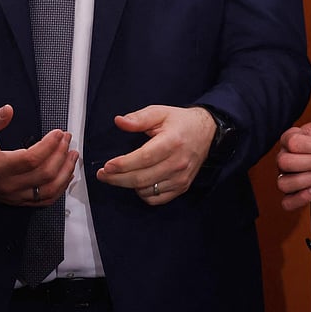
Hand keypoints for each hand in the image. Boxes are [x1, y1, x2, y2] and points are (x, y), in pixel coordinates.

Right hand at [0, 104, 77, 205]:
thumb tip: (8, 110)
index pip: (31, 159)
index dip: (49, 145)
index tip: (58, 132)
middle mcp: (9, 185)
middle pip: (45, 173)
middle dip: (61, 153)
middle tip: (67, 138)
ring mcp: (16, 195)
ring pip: (49, 189)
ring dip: (66, 171)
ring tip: (73, 154)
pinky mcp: (19, 200)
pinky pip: (45, 199)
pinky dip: (60, 188)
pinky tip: (67, 173)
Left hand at [95, 105, 215, 204]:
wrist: (207, 132)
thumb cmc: (180, 122)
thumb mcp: (160, 113)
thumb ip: (139, 118)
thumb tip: (119, 122)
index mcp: (172, 141)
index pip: (143, 158)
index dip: (122, 165)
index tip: (106, 166)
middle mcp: (178, 162)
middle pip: (141, 178)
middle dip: (117, 179)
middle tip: (103, 175)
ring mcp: (181, 177)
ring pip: (147, 190)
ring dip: (129, 185)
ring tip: (120, 176)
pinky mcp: (182, 186)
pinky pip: (156, 198)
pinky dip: (143, 194)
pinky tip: (138, 183)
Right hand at [276, 122, 310, 210]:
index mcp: (289, 139)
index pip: (293, 142)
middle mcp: (282, 158)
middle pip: (284, 162)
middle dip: (310, 162)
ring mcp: (284, 177)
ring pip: (282, 184)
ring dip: (306, 179)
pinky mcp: (290, 195)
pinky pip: (286, 203)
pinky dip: (300, 199)